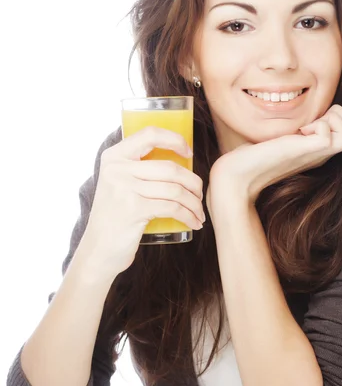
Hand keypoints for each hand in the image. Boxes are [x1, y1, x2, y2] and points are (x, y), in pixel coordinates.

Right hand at [83, 126, 204, 276]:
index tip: (189, 154)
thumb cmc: (116, 217)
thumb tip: (181, 158)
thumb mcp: (118, 184)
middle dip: (193, 183)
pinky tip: (194, 222)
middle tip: (199, 196)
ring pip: (175, 189)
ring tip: (198, 212)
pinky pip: (173, 207)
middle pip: (170, 168)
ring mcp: (124, 188)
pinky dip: (189, 216)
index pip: (150, 134)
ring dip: (194, 203)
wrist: (98, 251)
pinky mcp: (134, 209)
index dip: (175, 140)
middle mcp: (117, 168)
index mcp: (114, 156)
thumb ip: (138, 168)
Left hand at [207, 105, 341, 206]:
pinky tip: (298, 132)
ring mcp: (316, 154)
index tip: (308, 121)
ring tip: (306, 127)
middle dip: (341, 115)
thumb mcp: (279, 139)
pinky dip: (319, 125)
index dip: (336, 116)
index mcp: (318, 150)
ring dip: (333, 119)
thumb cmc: (252, 158)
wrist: (237, 176)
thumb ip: (291, 130)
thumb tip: (294, 117)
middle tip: (311, 121)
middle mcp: (322, 154)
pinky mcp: (306, 152)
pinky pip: (332, 134)